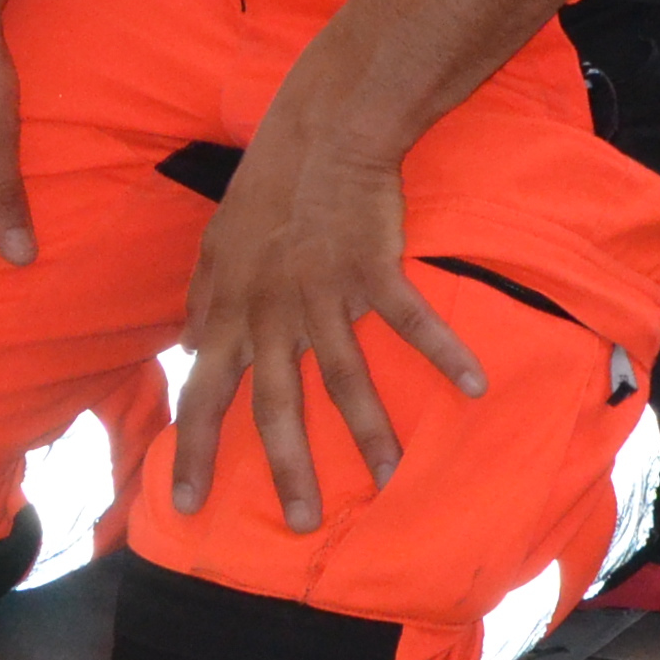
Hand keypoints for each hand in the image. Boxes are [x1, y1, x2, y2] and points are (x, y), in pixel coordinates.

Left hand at [166, 85, 481, 531]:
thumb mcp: (216, 243)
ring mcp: (321, 294)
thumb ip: (204, 299)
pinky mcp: (370, 271)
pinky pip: (410, 320)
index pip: (202, 394)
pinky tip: (474, 385)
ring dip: (369, 432)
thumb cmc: (266, 187)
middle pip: (274, 406)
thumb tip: (192, 344)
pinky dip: (445, 351)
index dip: (193, 450)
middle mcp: (271, 313)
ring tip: (387, 478)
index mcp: (233, 312)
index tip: (185, 502)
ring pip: (343, 377)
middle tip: (300, 524)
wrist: (320, 135)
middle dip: (287, 469)